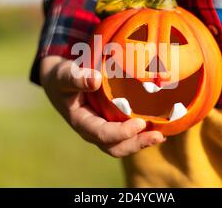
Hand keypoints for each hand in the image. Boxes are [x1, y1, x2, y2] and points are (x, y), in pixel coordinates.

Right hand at [39, 56, 165, 157]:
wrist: (60, 80)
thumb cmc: (62, 76)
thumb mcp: (64, 74)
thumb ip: (77, 77)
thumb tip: (95, 79)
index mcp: (81, 122)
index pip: (102, 134)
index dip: (122, 132)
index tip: (140, 123)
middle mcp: (93, 130)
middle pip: (116, 147)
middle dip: (137, 144)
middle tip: (158, 136)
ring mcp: (103, 129)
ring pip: (124, 144)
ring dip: (142, 142)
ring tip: (161, 135)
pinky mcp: (112, 123)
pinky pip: (128, 135)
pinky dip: (143, 133)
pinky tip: (159, 127)